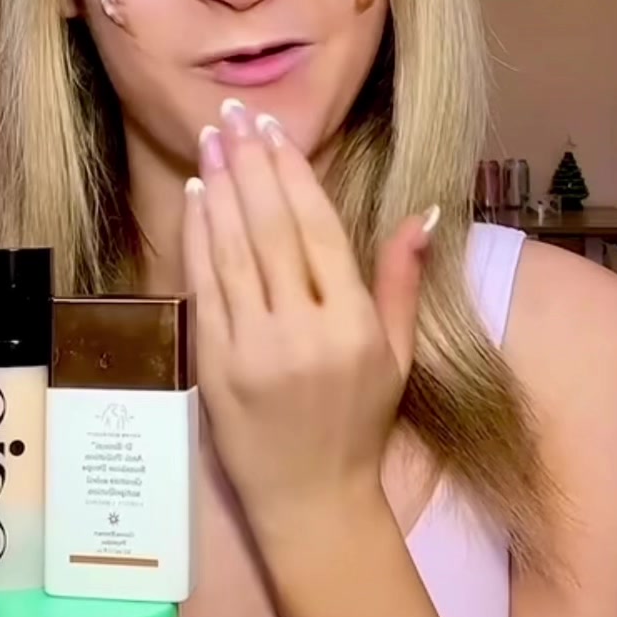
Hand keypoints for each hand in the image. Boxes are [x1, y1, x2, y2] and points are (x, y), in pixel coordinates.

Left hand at [181, 97, 437, 546]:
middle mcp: (302, 332)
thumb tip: (422, 212)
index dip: (293, 173)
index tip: (275, 129)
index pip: (318, 230)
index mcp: (353, 325)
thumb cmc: (359, 425)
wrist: (312, 502)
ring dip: (219, 189)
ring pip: (232, 251)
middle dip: (251, 164)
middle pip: (271, 229)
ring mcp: (253, 349)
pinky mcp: (214, 365)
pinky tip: (195, 199)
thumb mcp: (398, 356)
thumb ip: (402, 280)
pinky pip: (203, 287)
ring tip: (211, 141)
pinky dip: (196, 239)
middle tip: (234, 114)